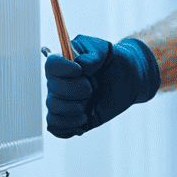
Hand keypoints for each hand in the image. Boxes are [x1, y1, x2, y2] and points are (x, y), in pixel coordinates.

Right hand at [44, 35, 159, 137]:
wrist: (126, 80)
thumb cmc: (112, 61)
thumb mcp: (104, 49)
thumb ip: (93, 53)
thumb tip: (82, 66)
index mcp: (64, 63)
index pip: (50, 65)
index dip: (63, 69)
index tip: (79, 70)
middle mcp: (60, 82)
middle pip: (53, 89)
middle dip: (76, 90)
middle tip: (92, 88)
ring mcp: (64, 102)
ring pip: (53, 109)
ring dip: (74, 108)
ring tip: (88, 104)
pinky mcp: (70, 119)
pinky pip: (56, 127)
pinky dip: (68, 126)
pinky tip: (84, 119)